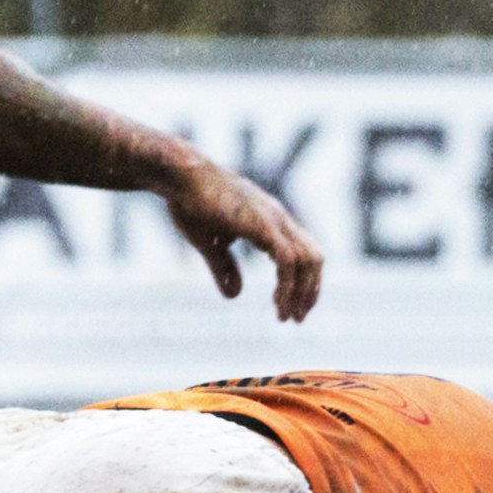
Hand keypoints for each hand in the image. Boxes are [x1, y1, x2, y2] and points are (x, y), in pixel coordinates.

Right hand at [165, 154, 329, 318]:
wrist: (179, 175)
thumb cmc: (190, 202)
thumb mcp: (211, 242)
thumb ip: (224, 268)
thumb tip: (234, 296)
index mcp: (270, 220)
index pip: (303, 252)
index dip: (303, 280)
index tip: (292, 305)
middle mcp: (278, 219)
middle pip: (313, 257)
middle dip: (310, 290)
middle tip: (298, 317)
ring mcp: (273, 220)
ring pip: (306, 261)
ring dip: (302, 293)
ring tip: (288, 317)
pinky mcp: (262, 225)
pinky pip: (287, 261)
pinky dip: (287, 287)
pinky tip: (278, 305)